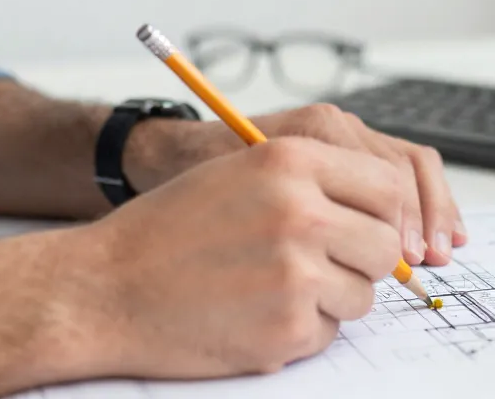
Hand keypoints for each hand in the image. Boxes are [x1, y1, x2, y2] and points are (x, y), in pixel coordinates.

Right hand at [79, 136, 403, 379]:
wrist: (102, 288)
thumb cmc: (171, 227)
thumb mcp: (246, 170)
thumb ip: (320, 179)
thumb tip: (392, 209)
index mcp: (293, 161)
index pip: (390, 184)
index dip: (386, 211)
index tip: (372, 226)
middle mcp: (302, 213)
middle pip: (385, 244)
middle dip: (365, 258)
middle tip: (324, 262)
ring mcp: (296, 275)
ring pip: (363, 293)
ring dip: (333, 296)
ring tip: (276, 285)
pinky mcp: (286, 331)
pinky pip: (330, 332)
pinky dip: (303, 329)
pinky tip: (256, 313)